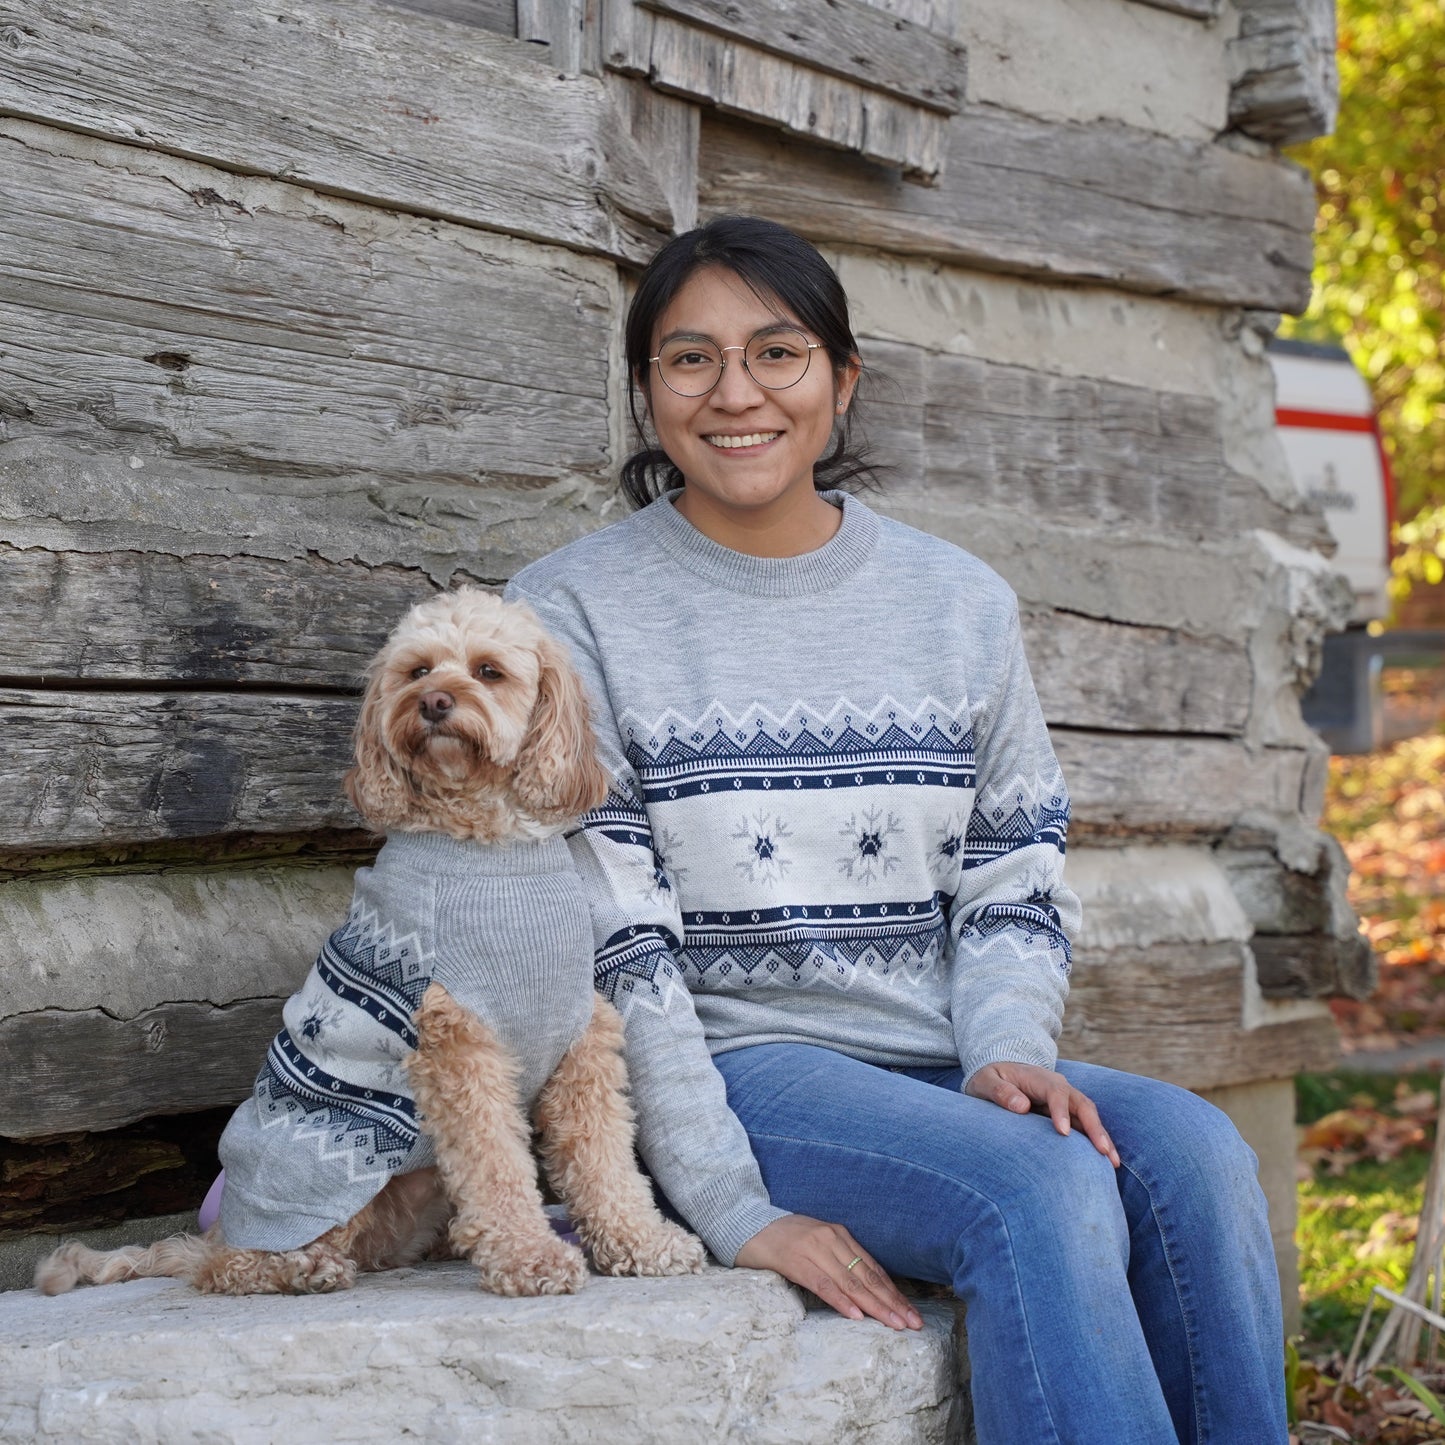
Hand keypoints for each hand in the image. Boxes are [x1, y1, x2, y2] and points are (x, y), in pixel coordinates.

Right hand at [734, 1214, 923, 1330]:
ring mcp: (814, 1249)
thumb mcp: (816, 1243)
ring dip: (875, 1306)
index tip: (911, 1313)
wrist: (747, 1223)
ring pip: (851, 1282)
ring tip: (894, 1324)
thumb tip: (864, 1288)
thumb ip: (838, 1259)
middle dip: (892, 1302)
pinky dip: (841, 1301)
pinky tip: (856, 1315)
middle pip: (867, 1276)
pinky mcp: (795, 1260)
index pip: (873, 1269)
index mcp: (839, 1235)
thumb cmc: (783, 1239)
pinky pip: (823, 1284)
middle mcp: (831, 1239)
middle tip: (913, 1324)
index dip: (894, 1292)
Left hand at [966, 1061, 1119, 1166]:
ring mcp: (1065, 1100)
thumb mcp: (985, 1081)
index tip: (1063, 1133)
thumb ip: (1000, 1091)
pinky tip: (1106, 1162)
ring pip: (1089, 1116)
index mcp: (1039, 1078)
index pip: (1056, 1092)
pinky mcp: (1067, 1113)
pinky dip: (1097, 1141)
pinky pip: (1085, 1126)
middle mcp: (1058, 1087)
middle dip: (1094, 1127)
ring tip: (1111, 1162)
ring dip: (1102, 1137)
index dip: (1061, 1111)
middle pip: (1082, 1104)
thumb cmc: (990, 1079)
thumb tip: (1022, 1106)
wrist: (997, 1074)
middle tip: (1102, 1151)